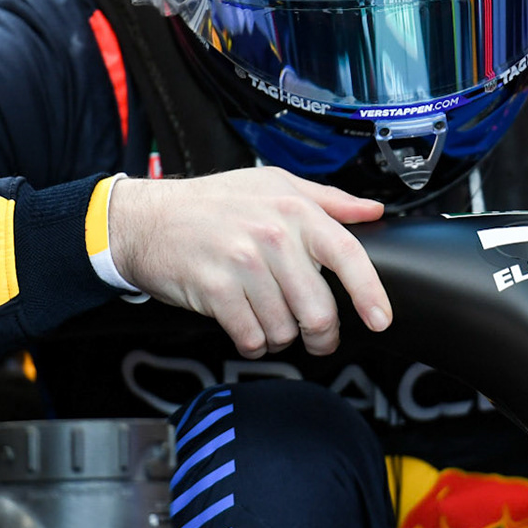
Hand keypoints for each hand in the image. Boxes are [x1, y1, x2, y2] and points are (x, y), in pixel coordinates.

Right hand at [108, 169, 390, 358]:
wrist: (145, 219)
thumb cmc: (212, 203)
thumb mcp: (274, 185)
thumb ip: (327, 200)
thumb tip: (372, 212)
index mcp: (294, 209)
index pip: (347, 255)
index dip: (369, 293)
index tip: (381, 320)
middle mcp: (272, 235)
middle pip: (318, 308)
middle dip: (322, 334)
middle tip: (317, 336)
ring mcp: (242, 263)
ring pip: (285, 328)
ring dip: (281, 336)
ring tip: (269, 319)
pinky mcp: (215, 290)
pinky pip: (251, 336)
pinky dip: (253, 342)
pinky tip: (246, 327)